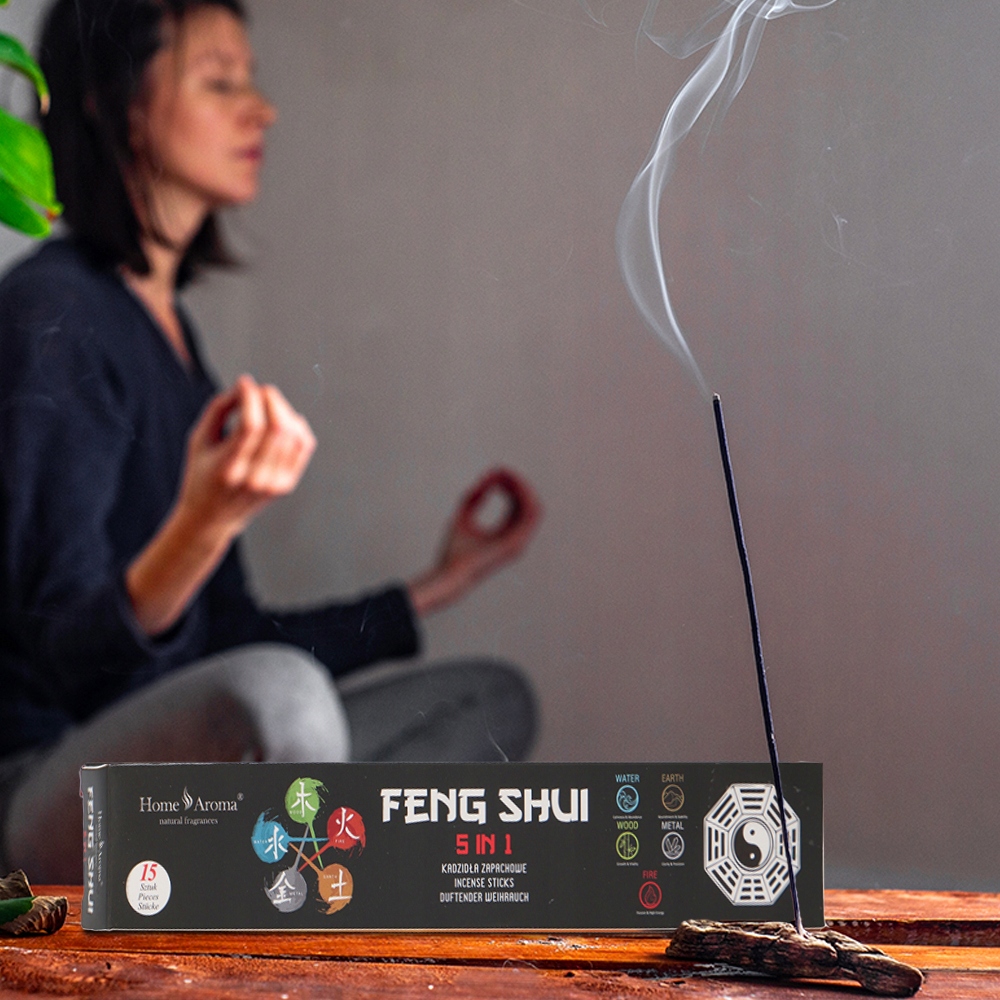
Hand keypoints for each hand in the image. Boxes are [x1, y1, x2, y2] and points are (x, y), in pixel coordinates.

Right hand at [177, 374, 316, 537]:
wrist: (211, 519)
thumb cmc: (201, 475)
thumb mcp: (199, 441)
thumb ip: (218, 410)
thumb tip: (244, 387)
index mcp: (228, 468)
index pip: (250, 426)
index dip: (250, 398)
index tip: (244, 382)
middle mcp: (254, 478)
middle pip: (276, 428)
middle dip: (270, 399)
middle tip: (260, 390)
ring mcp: (274, 483)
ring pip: (293, 436)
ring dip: (284, 410)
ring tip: (270, 403)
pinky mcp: (286, 485)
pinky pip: (303, 447)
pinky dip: (298, 427)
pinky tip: (286, 419)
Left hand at [408, 468, 541, 616]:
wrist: (449, 573)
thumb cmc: (453, 550)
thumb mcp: (463, 516)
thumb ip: (474, 497)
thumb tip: (487, 479)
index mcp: (506, 533)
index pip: (517, 504)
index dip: (510, 484)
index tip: (496, 471)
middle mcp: (517, 537)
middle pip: (528, 503)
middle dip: (517, 483)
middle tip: (501, 470)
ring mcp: (519, 542)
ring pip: (534, 507)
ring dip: (522, 488)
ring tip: (506, 474)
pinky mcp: (517, 544)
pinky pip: (530, 516)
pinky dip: (522, 497)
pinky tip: (508, 485)